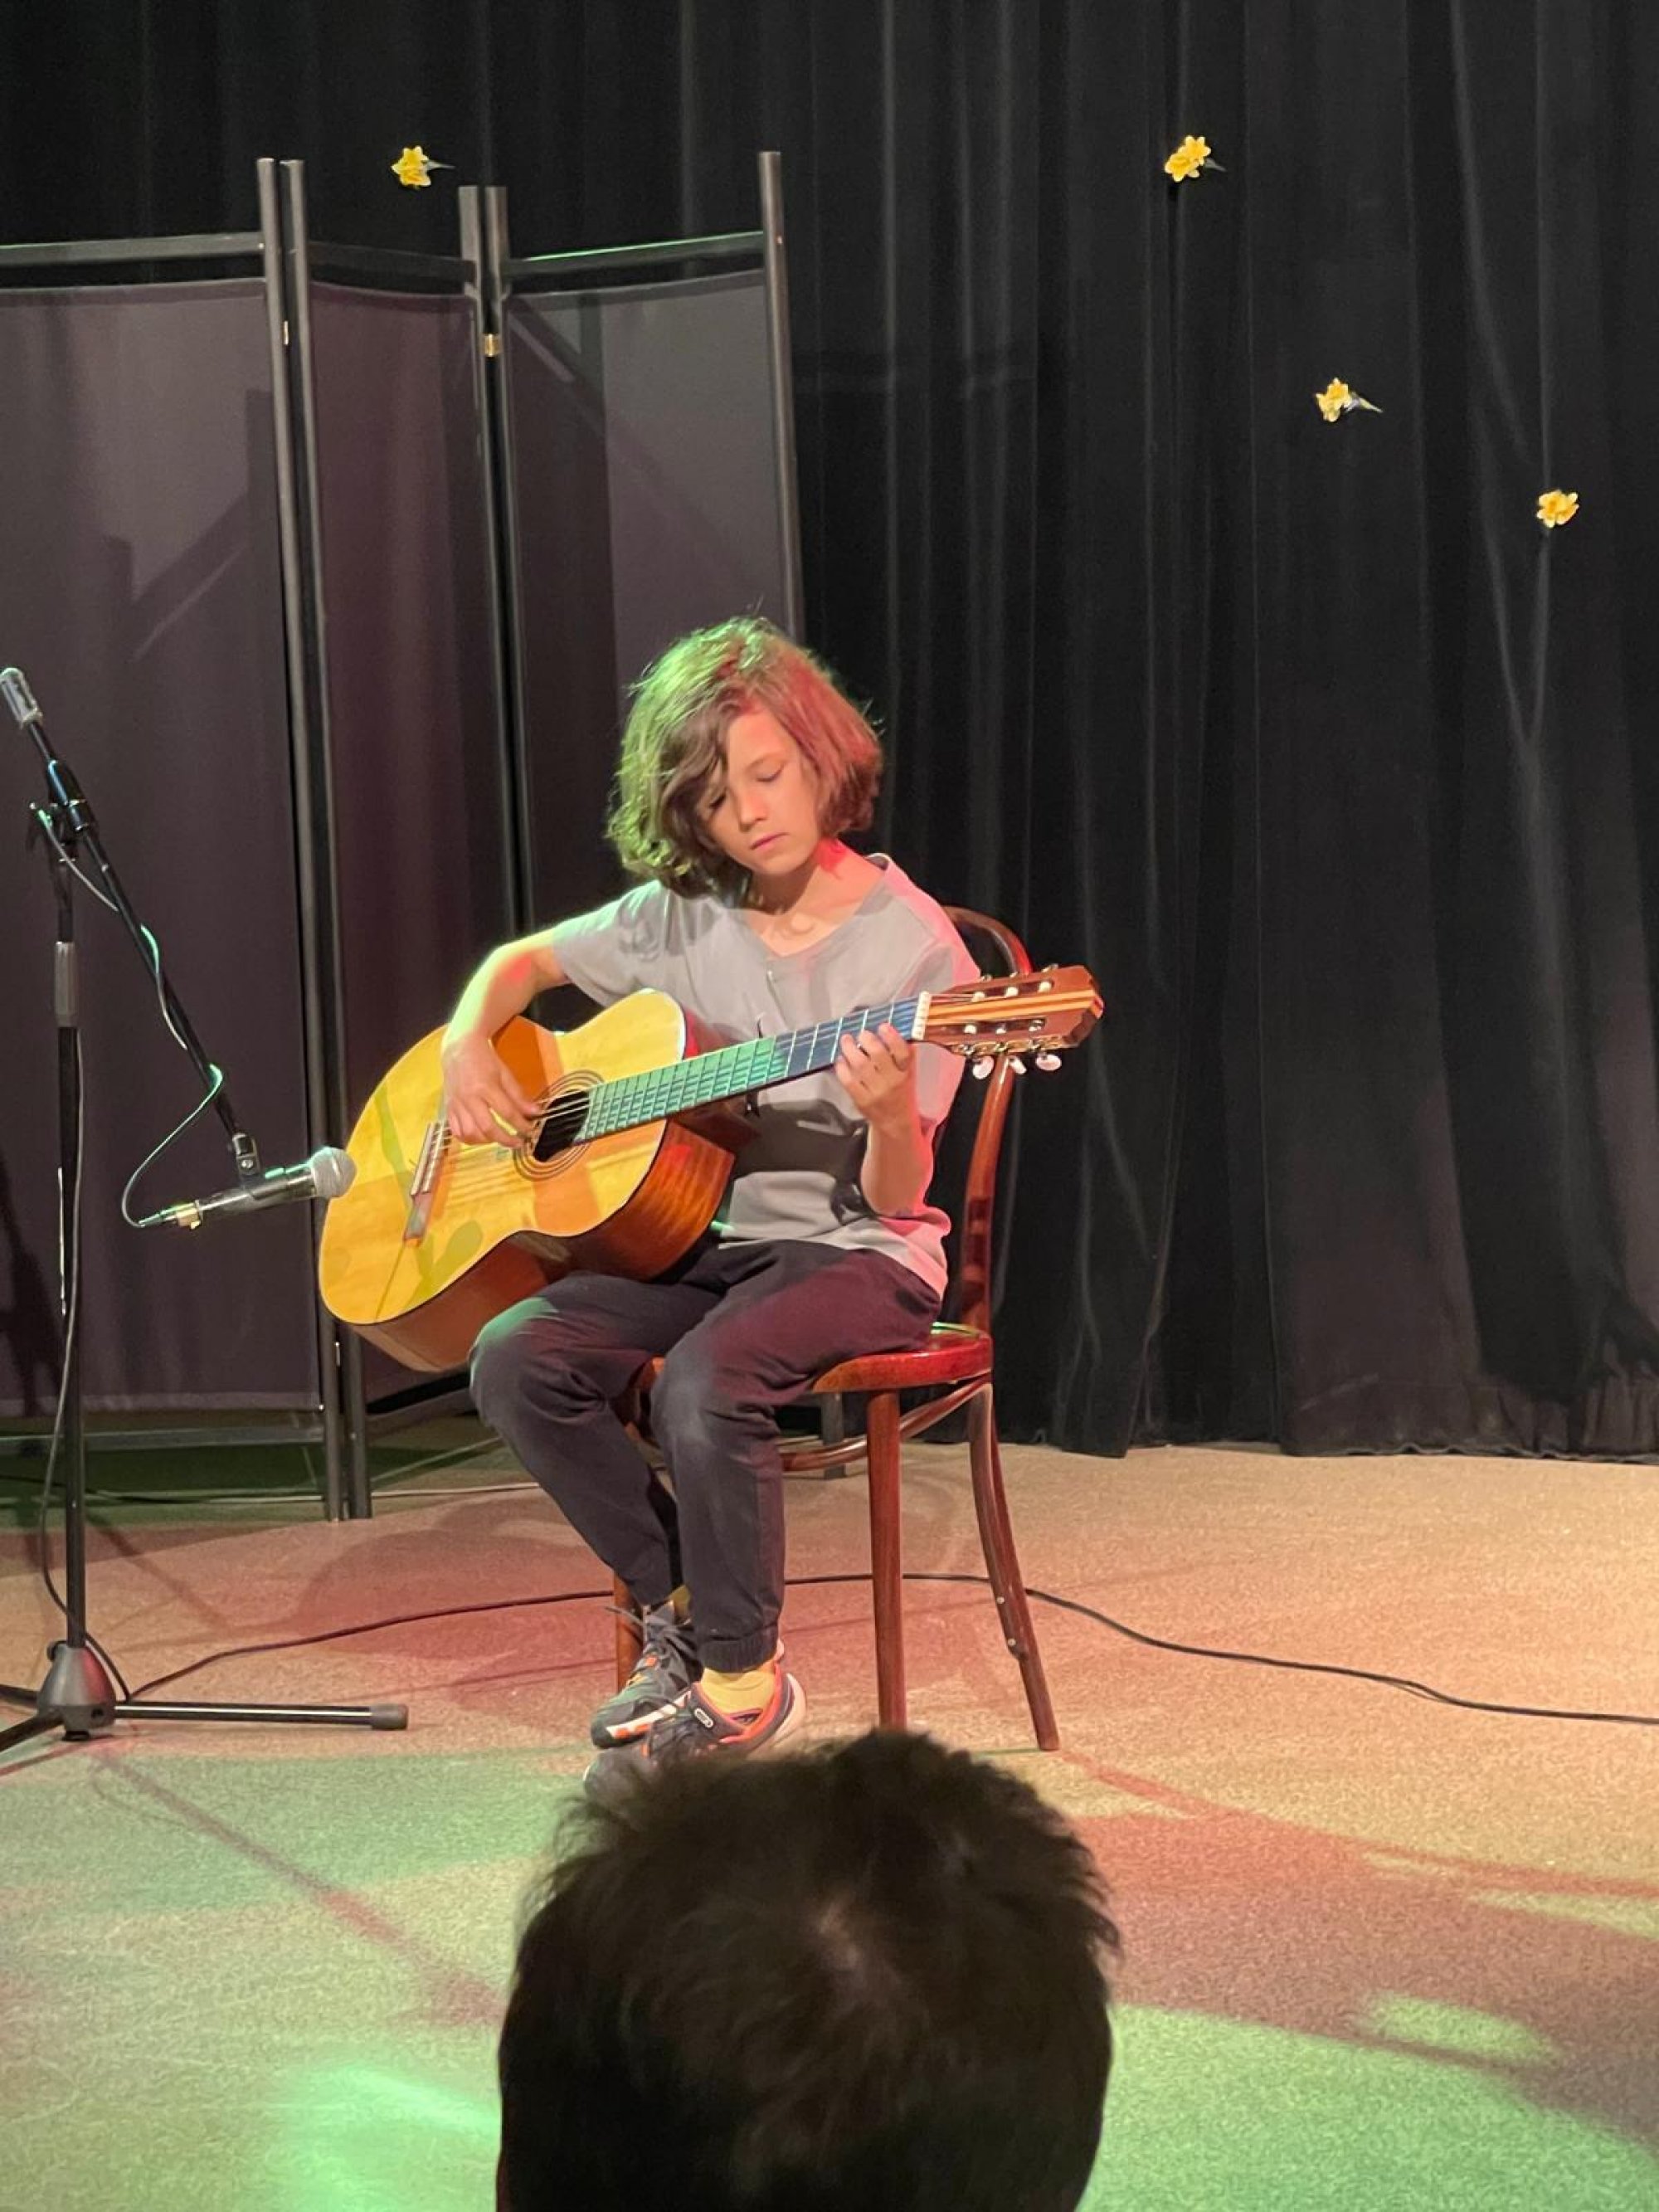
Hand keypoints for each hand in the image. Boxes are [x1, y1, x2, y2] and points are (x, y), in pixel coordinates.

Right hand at [441, 1029, 538, 1145]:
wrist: (459, 1048)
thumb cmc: (483, 1059)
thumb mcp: (505, 1073)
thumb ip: (519, 1095)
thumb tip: (535, 1112)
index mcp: (485, 1086)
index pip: (507, 1113)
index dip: (521, 1125)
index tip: (530, 1130)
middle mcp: (469, 1098)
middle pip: (488, 1128)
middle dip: (506, 1139)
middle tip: (518, 1142)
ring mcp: (457, 1104)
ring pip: (470, 1133)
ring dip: (487, 1141)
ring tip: (499, 1138)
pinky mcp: (448, 1108)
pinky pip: (456, 1131)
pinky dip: (469, 1138)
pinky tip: (481, 1136)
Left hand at [834, 1023, 917, 1128]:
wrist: (895, 1122)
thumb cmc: (901, 1093)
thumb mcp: (909, 1073)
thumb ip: (905, 1053)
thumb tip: (899, 1029)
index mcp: (906, 1073)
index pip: (902, 1052)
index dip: (892, 1037)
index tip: (883, 1027)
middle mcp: (892, 1082)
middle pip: (878, 1055)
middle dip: (867, 1039)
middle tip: (861, 1033)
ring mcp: (876, 1092)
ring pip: (860, 1065)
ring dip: (850, 1049)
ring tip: (847, 1041)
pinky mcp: (861, 1100)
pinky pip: (848, 1080)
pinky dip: (842, 1067)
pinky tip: (841, 1060)